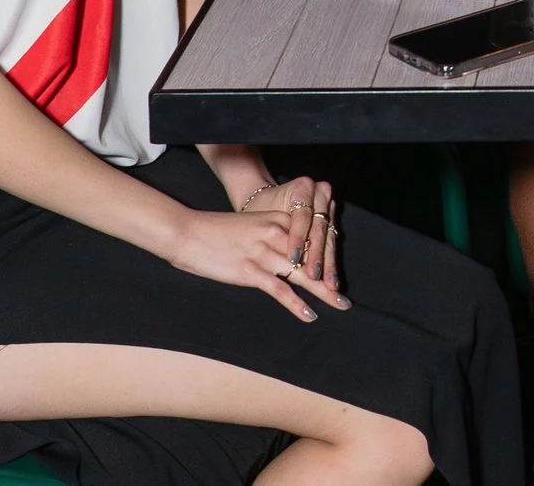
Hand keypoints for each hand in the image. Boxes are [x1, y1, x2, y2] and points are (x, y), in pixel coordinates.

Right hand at [164, 177, 347, 320]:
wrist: (188, 232)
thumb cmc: (217, 231)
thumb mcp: (252, 226)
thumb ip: (273, 236)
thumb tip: (289, 256)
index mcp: (278, 219)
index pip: (311, 242)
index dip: (327, 261)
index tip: (337, 276)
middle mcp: (276, 233)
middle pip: (311, 259)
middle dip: (330, 279)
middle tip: (345, 297)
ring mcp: (264, 252)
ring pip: (301, 275)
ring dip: (322, 293)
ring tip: (339, 306)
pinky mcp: (250, 269)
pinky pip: (279, 289)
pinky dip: (296, 304)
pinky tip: (309, 314)